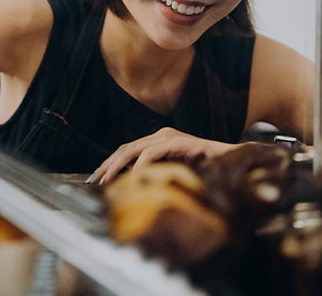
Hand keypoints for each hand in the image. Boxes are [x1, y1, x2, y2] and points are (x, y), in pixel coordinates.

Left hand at [86, 127, 234, 183]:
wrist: (227, 158)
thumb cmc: (202, 166)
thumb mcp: (172, 169)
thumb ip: (155, 172)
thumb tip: (133, 185)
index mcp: (158, 140)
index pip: (128, 149)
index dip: (111, 163)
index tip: (98, 177)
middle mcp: (160, 135)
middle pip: (126, 148)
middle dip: (108, 164)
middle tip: (94, 180)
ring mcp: (168, 137)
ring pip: (134, 149)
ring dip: (117, 166)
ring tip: (106, 180)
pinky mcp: (176, 142)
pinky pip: (152, 153)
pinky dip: (140, 165)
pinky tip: (133, 177)